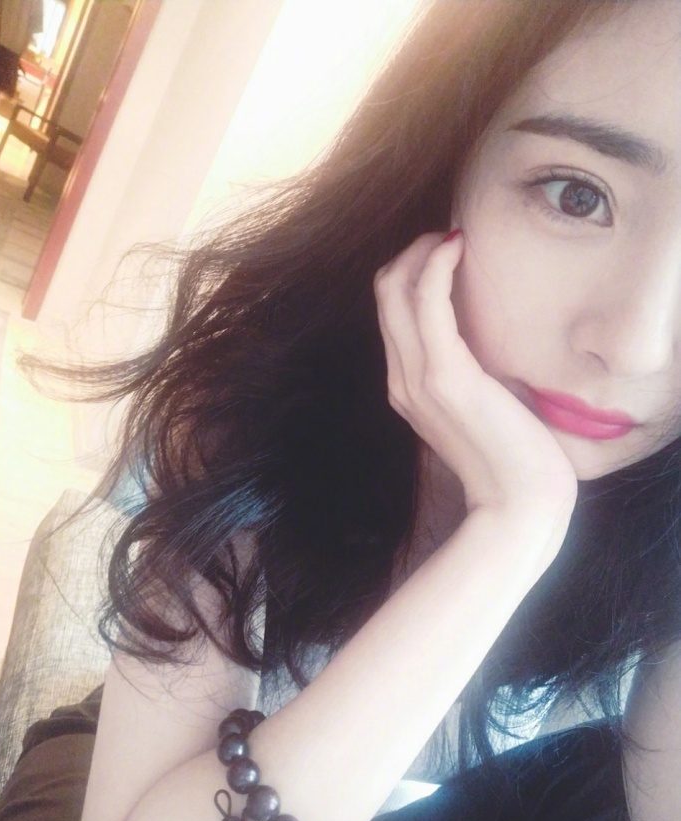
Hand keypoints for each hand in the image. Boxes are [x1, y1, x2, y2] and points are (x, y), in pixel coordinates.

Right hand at [374, 232, 577, 521]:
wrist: (519, 501)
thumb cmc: (510, 459)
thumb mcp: (478, 410)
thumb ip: (464, 377)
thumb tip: (479, 342)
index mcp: (407, 389)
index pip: (391, 314)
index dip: (410, 273)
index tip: (443, 253)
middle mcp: (401, 381)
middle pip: (384, 294)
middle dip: (412, 253)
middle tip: (447, 236)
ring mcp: (417, 379)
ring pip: (396, 291)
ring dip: (422, 252)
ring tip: (452, 236)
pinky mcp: (445, 374)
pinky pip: (427, 302)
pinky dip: (437, 265)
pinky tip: (458, 246)